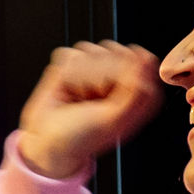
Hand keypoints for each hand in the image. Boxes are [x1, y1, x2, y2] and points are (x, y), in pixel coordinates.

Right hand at [15, 41, 167, 182]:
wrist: (47, 143)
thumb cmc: (81, 137)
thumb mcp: (116, 119)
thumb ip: (136, 91)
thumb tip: (145, 60)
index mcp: (137, 89)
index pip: (141, 60)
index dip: (125, 77)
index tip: (114, 98)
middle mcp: (118, 75)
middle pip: (115, 52)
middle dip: (99, 79)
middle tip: (94, 102)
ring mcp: (95, 67)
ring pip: (91, 51)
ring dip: (80, 79)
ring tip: (79, 99)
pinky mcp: (72, 63)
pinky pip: (69, 55)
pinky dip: (64, 75)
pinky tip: (67, 91)